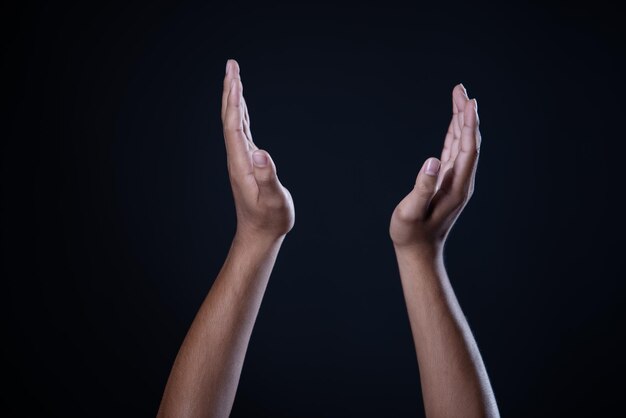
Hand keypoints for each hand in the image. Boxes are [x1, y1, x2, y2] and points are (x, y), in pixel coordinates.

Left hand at [221, 60, 293, 240]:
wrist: (259, 235)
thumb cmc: (269, 220)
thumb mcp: (273, 200)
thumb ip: (267, 177)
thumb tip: (261, 153)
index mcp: (241, 163)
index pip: (233, 125)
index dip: (234, 101)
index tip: (235, 78)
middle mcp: (237, 158)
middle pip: (230, 118)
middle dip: (231, 90)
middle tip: (232, 65)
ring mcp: (241, 159)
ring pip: (234, 122)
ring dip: (234, 99)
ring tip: (235, 77)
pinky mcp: (248, 163)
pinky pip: (241, 131)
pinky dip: (241, 114)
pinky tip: (242, 107)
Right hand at [389, 84, 479, 253]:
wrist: (419, 252)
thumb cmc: (411, 234)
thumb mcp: (411, 213)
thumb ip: (421, 188)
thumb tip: (431, 160)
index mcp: (456, 187)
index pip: (467, 150)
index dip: (468, 125)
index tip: (468, 102)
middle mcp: (460, 182)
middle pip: (469, 141)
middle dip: (466, 114)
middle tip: (460, 89)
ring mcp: (455, 181)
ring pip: (463, 144)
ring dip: (461, 120)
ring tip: (459, 97)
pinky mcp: (446, 182)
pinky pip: (454, 152)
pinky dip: (454, 133)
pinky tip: (453, 123)